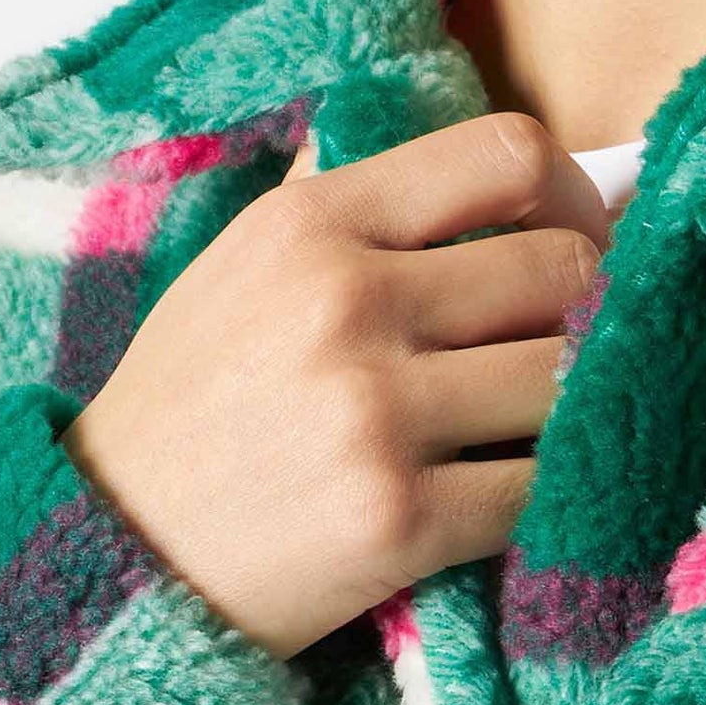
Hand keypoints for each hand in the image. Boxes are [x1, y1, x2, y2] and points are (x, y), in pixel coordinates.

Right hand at [62, 114, 607, 660]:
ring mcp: (376, 412)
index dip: (575, 196)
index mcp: (314, 223)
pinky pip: (542, 487)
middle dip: (587, 313)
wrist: (117, 550)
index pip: (508, 154)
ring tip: (535, 425)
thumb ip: (359, 210)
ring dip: (572, 407)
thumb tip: (503, 172)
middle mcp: (347, 302)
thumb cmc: (199, 406)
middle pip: (564, 268)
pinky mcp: (402, 518)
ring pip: (567, 379)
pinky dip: (549, 493)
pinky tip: (514, 492)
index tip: (577, 242)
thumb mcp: (247, 267)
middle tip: (568, 351)